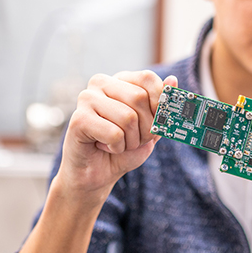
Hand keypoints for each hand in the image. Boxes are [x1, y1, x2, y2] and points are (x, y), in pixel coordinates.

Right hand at [55, 70, 177, 206]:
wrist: (97, 175)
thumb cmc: (123, 148)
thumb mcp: (150, 126)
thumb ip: (161, 105)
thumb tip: (172, 80)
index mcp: (119, 80)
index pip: (147, 78)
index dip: (159, 101)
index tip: (157, 121)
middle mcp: (101, 84)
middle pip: (139, 98)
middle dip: (146, 127)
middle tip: (134, 139)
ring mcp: (86, 99)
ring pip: (128, 117)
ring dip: (131, 141)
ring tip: (118, 144)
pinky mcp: (78, 119)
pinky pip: (114, 134)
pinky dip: (117, 148)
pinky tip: (105, 148)